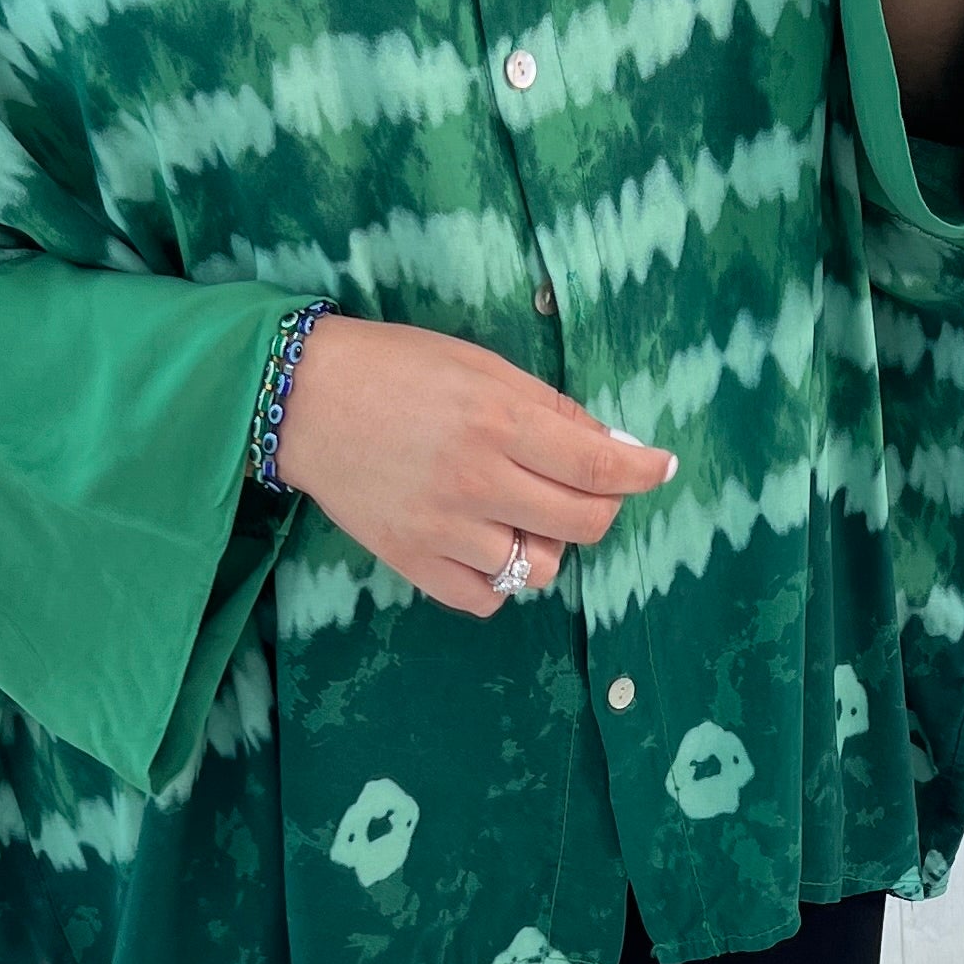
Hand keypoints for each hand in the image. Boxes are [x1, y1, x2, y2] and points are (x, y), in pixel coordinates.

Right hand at [272, 314, 676, 617]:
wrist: (302, 400)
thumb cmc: (395, 368)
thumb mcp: (480, 365)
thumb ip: (549, 407)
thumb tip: (613, 448)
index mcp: (499, 421)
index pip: (599, 466)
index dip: (643, 472)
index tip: (661, 468)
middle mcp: (477, 481)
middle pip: (582, 524)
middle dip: (602, 507)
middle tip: (588, 490)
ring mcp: (443, 530)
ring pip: (539, 569)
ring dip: (547, 545)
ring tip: (522, 515)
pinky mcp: (412, 561)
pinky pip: (486, 598)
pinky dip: (500, 579)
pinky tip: (487, 545)